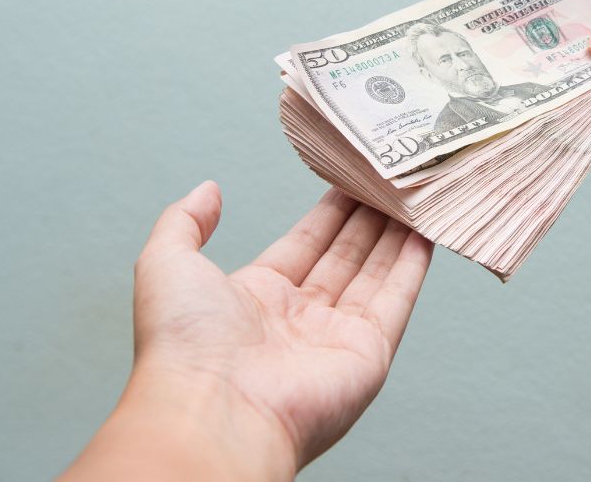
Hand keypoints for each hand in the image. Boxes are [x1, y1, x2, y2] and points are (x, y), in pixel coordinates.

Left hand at [61, 183, 433, 480]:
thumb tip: (207, 190)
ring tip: (412, 194)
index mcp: (255, 299)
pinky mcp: (367, 353)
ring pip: (375, 273)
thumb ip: (185, 221)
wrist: (211, 413)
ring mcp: (336, 337)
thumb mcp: (166, 263)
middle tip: (389, 178)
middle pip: (345, 256)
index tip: (350, 177)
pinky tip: (424, 231)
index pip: (305, 244)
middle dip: (368, 217)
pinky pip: (396, 299)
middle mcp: (299, 320)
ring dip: (395, 234)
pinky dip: (413, 265)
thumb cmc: (181, 347)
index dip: (329, 211)